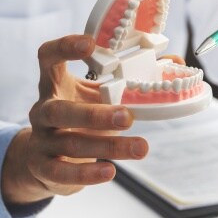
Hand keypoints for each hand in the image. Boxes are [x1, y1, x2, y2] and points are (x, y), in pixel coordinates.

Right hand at [1, 35, 149, 203]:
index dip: (65, 47)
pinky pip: (62, 171)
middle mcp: (43, 110)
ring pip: (72, 142)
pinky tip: (110, 172)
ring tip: (141, 148)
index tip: (90, 44)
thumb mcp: (100, 96)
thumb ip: (132, 79)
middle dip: (95, 114)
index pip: (48, 57)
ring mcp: (41, 139)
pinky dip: (87, 174)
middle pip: (61, 110)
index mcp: (56, 84)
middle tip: (128, 116)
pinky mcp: (43, 167)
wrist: (44, 159)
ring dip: (108, 146)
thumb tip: (175, 60)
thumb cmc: (81, 119)